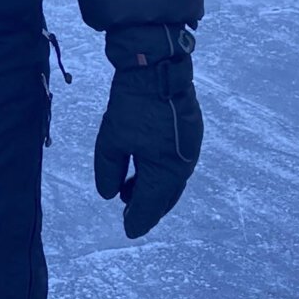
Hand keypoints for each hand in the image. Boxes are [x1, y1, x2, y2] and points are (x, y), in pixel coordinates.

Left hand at [93, 54, 201, 238]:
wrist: (158, 68)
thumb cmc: (133, 106)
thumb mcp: (111, 140)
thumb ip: (108, 171)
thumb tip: (109, 196)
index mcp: (166, 172)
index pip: (151, 205)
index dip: (138, 219)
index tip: (128, 230)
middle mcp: (183, 165)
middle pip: (165, 197)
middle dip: (147, 208)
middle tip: (130, 216)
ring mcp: (190, 149)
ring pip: (171, 181)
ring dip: (152, 189)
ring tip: (130, 193)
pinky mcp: (189, 133)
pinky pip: (175, 164)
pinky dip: (160, 173)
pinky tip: (143, 170)